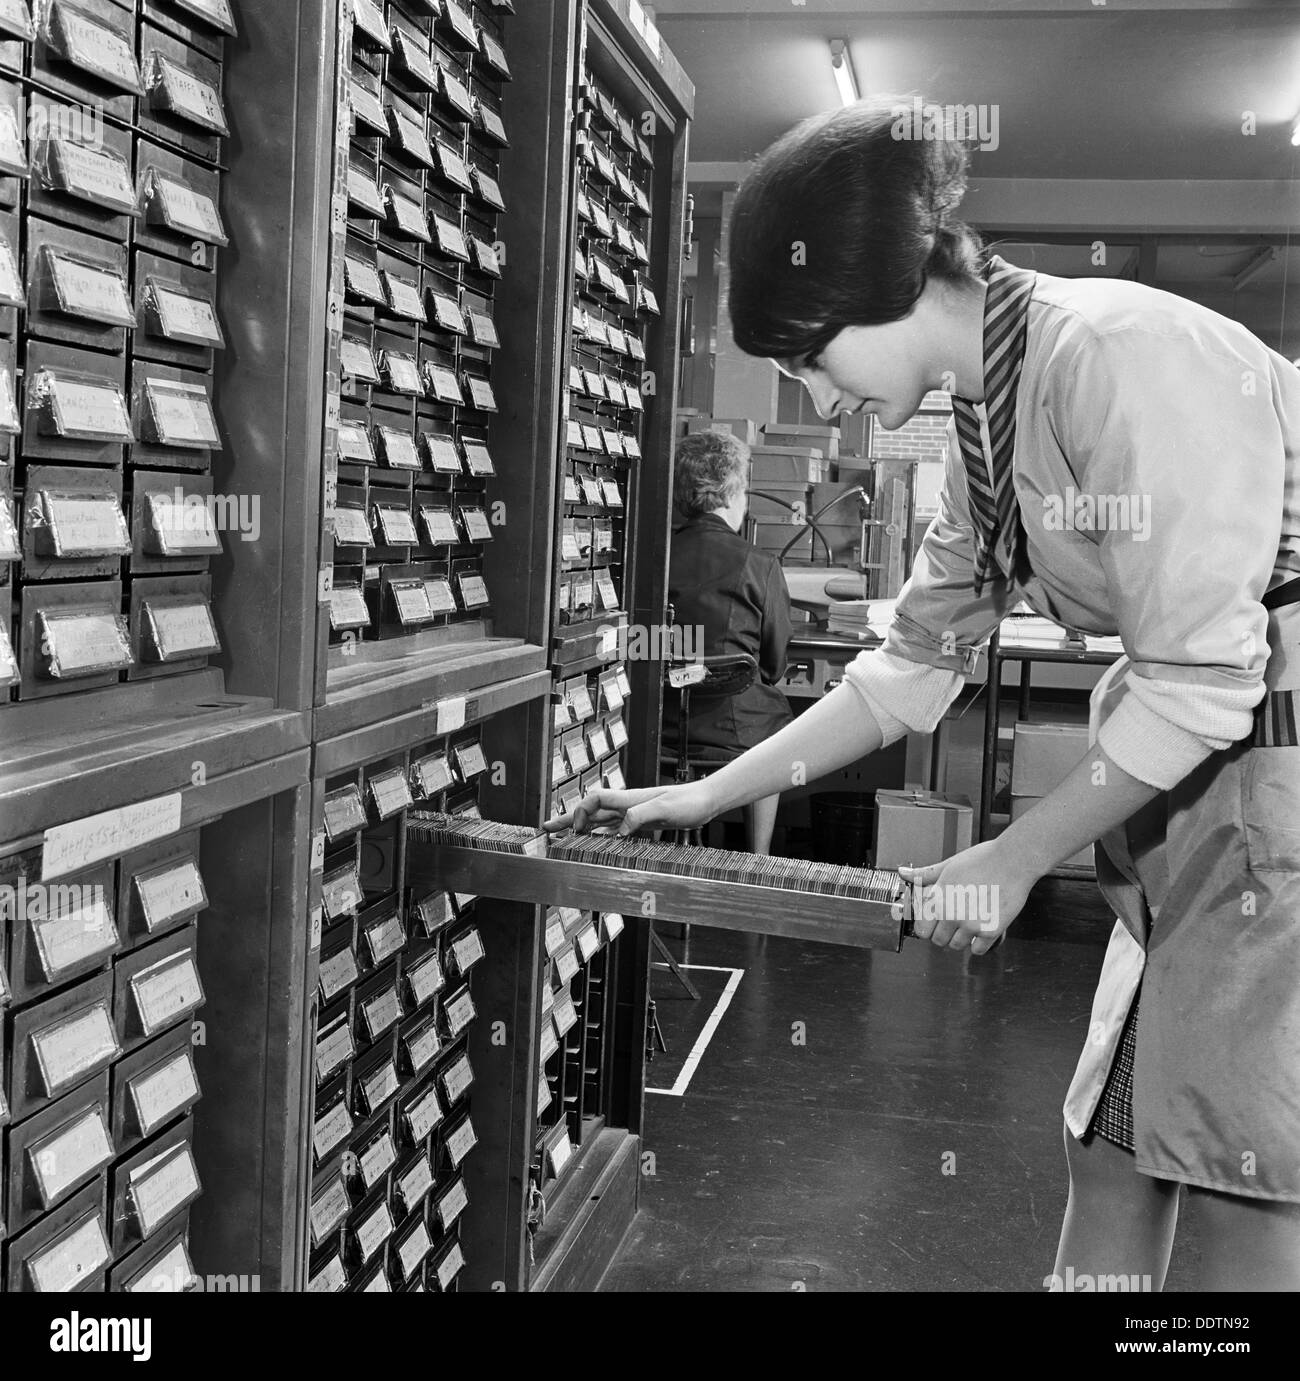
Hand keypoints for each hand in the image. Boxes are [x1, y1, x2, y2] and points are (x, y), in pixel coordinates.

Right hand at [544, 780, 714, 836]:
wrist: (706, 801)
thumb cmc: (689, 802)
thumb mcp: (665, 809)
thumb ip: (640, 816)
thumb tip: (619, 830)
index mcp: (629, 799)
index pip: (594, 800)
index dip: (579, 812)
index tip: (574, 830)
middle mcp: (627, 805)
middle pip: (590, 811)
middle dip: (568, 820)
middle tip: (547, 829)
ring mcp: (633, 814)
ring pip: (599, 821)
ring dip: (580, 829)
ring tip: (563, 838)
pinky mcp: (642, 823)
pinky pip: (614, 829)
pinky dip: (600, 835)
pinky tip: (594, 843)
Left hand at [897, 840, 1039, 955]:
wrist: (1013, 861)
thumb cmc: (983, 859)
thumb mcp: (949, 865)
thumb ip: (926, 874)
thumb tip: (903, 872)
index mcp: (938, 898)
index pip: (921, 930)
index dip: (928, 927)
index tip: (934, 922)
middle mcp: (951, 914)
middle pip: (938, 941)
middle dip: (944, 933)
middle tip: (954, 922)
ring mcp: (971, 924)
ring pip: (956, 946)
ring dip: (961, 938)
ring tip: (970, 921)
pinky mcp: (990, 931)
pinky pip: (978, 950)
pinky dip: (979, 944)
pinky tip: (982, 928)